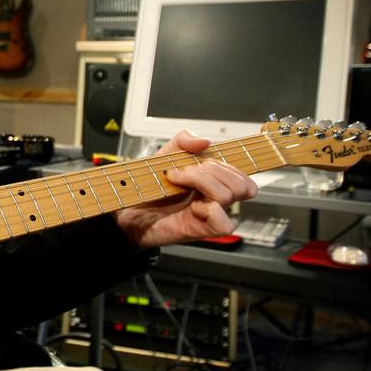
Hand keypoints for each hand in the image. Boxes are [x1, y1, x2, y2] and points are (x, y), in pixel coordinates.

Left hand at [115, 130, 258, 248]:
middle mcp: (215, 197)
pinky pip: (225, 223)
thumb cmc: (148, 186)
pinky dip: (210, 210)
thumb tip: (205, 141)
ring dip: (201, 182)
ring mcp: (210, 214)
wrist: (129, 209)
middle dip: (211, 169)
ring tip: (177, 182)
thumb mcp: (165, 155)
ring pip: (229, 196)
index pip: (241, 173)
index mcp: (212, 180)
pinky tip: (192, 208)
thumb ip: (184, 141)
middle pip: (241, 183)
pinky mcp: (202, 229)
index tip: (206, 158)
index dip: (232, 164)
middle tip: (184, 171)